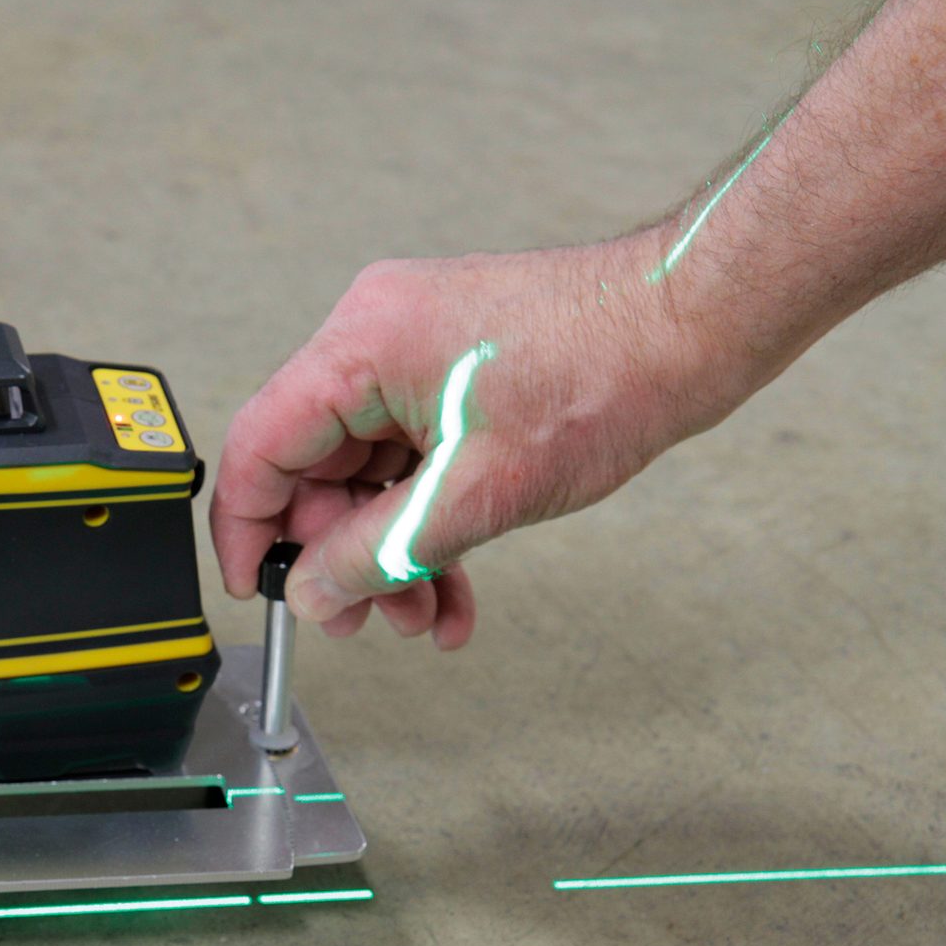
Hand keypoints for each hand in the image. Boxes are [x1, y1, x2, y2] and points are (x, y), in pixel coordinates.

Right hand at [209, 237, 736, 648]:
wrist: (696, 326)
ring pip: (367, 475)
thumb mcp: (476, 492)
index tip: (256, 589)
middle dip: (340, 556)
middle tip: (361, 619)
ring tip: (421, 613)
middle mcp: (374, 337)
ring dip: (390, 551)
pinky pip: (411, 460)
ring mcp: (414, 353)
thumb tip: (314, 591)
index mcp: (361, 344)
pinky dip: (425, 522)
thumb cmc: (607, 372)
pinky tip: (451, 584)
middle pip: (316, 469)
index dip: (249, 530)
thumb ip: (377, 550)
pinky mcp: (451, 373)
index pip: (260, 447)